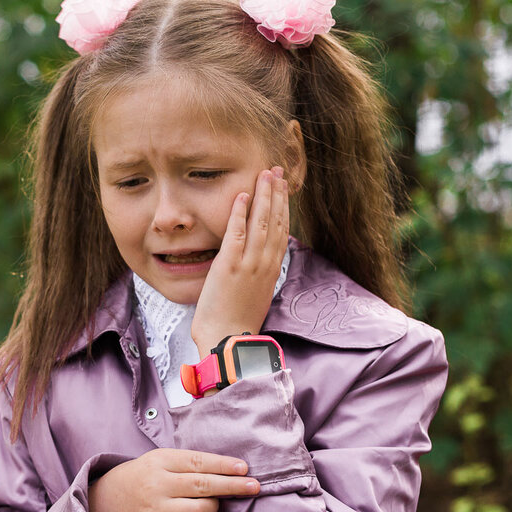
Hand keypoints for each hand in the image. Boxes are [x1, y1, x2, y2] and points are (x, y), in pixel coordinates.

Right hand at [88, 449, 258, 511]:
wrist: (104, 501)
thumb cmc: (141, 476)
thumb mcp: (159, 460)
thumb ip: (188, 463)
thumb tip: (229, 469)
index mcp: (160, 461)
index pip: (198, 462)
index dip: (224, 465)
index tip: (245, 468)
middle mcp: (158, 485)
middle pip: (204, 486)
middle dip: (233, 486)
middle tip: (254, 486)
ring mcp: (157, 510)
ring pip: (200, 511)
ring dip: (214, 507)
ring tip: (213, 503)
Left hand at [191, 166, 289, 356]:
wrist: (229, 339)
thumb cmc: (237, 322)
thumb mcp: (255, 295)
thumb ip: (257, 275)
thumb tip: (256, 262)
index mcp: (271, 270)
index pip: (281, 232)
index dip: (283, 208)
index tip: (282, 189)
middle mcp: (264, 264)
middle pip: (275, 221)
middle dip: (276, 194)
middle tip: (277, 171)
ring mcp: (248, 264)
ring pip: (261, 223)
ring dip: (263, 196)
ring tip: (265, 174)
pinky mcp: (229, 266)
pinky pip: (236, 233)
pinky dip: (239, 213)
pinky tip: (242, 195)